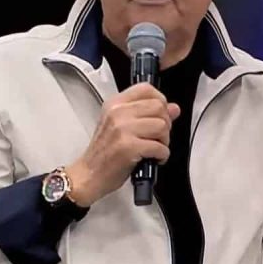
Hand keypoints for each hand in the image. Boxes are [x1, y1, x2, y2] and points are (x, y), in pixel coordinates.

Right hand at [65, 83, 179, 205]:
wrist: (89, 175)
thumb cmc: (104, 153)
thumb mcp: (121, 127)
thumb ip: (147, 114)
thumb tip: (173, 109)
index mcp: (115, 104)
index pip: (146, 89)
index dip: (161, 100)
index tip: (161, 114)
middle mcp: (118, 113)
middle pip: (159, 107)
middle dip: (165, 124)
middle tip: (157, 137)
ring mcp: (123, 129)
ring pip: (162, 126)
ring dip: (164, 141)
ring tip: (155, 148)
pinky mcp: (129, 147)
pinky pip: (160, 147)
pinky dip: (162, 155)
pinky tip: (154, 159)